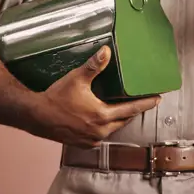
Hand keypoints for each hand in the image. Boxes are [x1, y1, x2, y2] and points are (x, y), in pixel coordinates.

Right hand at [29, 46, 159, 147]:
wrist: (36, 116)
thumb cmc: (56, 97)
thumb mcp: (77, 78)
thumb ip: (94, 65)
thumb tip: (107, 51)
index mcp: (102, 116)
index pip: (131, 109)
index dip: (146, 103)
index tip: (158, 99)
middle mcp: (100, 131)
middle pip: (124, 120)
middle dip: (133, 111)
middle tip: (142, 101)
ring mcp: (91, 139)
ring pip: (113, 128)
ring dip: (119, 119)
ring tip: (125, 108)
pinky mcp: (82, 143)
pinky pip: (101, 135)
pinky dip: (106, 126)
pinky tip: (104, 119)